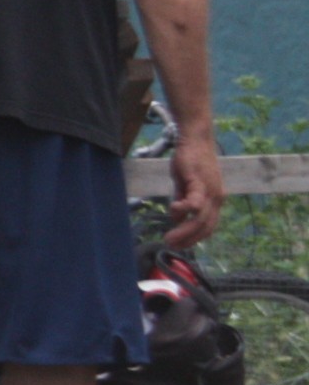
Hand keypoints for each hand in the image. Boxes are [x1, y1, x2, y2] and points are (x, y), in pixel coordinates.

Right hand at [166, 131, 226, 248]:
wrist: (196, 139)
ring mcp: (210, 190)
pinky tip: (173, 211)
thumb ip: (182, 200)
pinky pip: (195, 201)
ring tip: (168, 237)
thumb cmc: (190, 160)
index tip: (179, 246)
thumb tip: (176, 218)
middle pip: (205, 226)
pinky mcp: (200, 181)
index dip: (194, 239)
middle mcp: (217, 198)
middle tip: (170, 245)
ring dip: (184, 230)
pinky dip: (185, 209)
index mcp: (214, 200)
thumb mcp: (185, 185)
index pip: (208, 226)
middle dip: (188, 239)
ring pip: (200, 218)